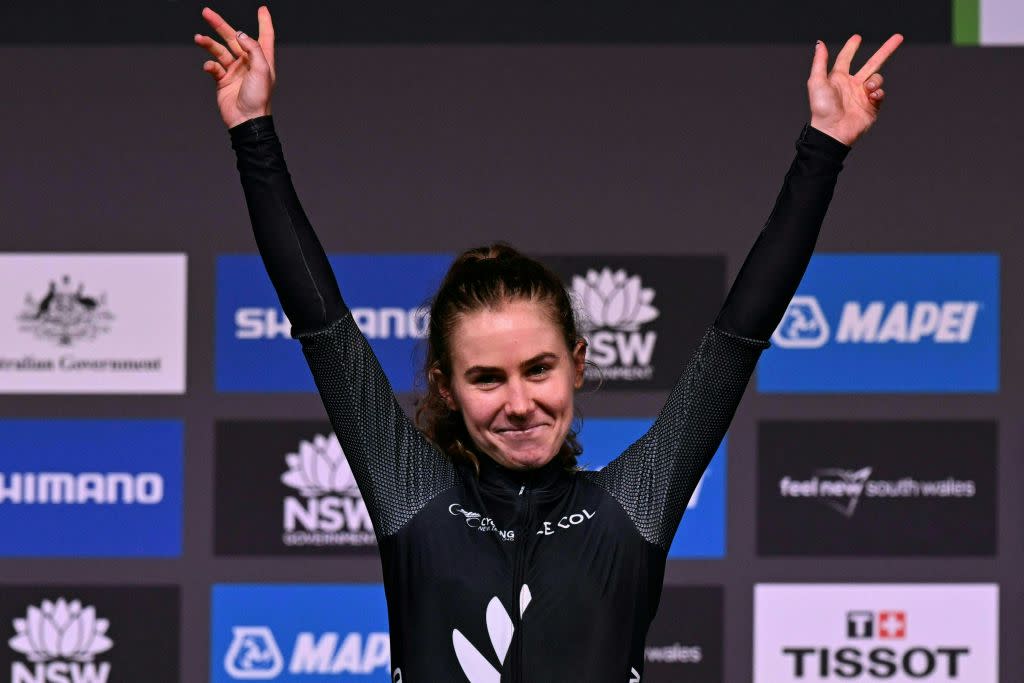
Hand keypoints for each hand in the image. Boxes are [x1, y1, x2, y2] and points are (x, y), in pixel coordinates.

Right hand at [194, 5, 275, 128]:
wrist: (245, 120)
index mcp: (262, 60)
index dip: (264, 22)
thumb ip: (253, 48)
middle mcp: (248, 63)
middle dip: (220, 25)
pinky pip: (214, 67)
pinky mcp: (223, 80)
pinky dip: (209, 65)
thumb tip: (240, 34)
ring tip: (198, 38)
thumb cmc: (258, 97)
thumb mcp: (262, 69)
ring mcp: (235, 71)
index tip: (262, 9)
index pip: (265, 36)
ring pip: (219, 50)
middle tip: (206, 12)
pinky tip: (209, 67)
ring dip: (208, 43)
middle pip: (234, 38)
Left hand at [807, 34, 903, 145]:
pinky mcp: (871, 106)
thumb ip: (820, 62)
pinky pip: (880, 93)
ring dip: (875, 80)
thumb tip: (820, 44)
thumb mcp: (817, 82)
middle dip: (885, 50)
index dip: (851, 48)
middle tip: (898, 38)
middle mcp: (852, 85)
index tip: (857, 38)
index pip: (846, 58)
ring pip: (877, 78)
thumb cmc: (822, 108)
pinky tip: (872, 96)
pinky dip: (878, 92)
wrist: (833, 131)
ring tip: (868, 88)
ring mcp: (863, 95)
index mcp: (838, 78)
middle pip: (872, 63)